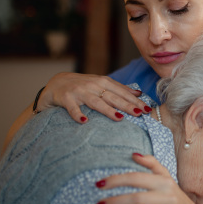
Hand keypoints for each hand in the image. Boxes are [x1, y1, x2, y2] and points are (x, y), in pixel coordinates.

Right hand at [36, 72, 150, 122]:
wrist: (55, 83)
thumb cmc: (82, 86)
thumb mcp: (100, 84)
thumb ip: (118, 88)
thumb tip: (138, 93)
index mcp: (103, 82)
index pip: (122, 92)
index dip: (135, 100)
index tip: (147, 109)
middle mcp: (92, 85)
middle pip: (113, 97)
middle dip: (127, 105)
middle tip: (140, 113)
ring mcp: (79, 91)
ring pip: (96, 101)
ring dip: (108, 110)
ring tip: (119, 118)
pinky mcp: (65, 98)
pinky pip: (72, 108)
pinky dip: (77, 114)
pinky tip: (84, 121)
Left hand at [95, 153, 202, 203]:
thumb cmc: (171, 194)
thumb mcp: (165, 176)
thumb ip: (151, 163)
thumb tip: (134, 154)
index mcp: (164, 182)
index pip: (137, 178)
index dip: (117, 180)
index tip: (99, 184)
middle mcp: (168, 197)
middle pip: (138, 199)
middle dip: (116, 202)